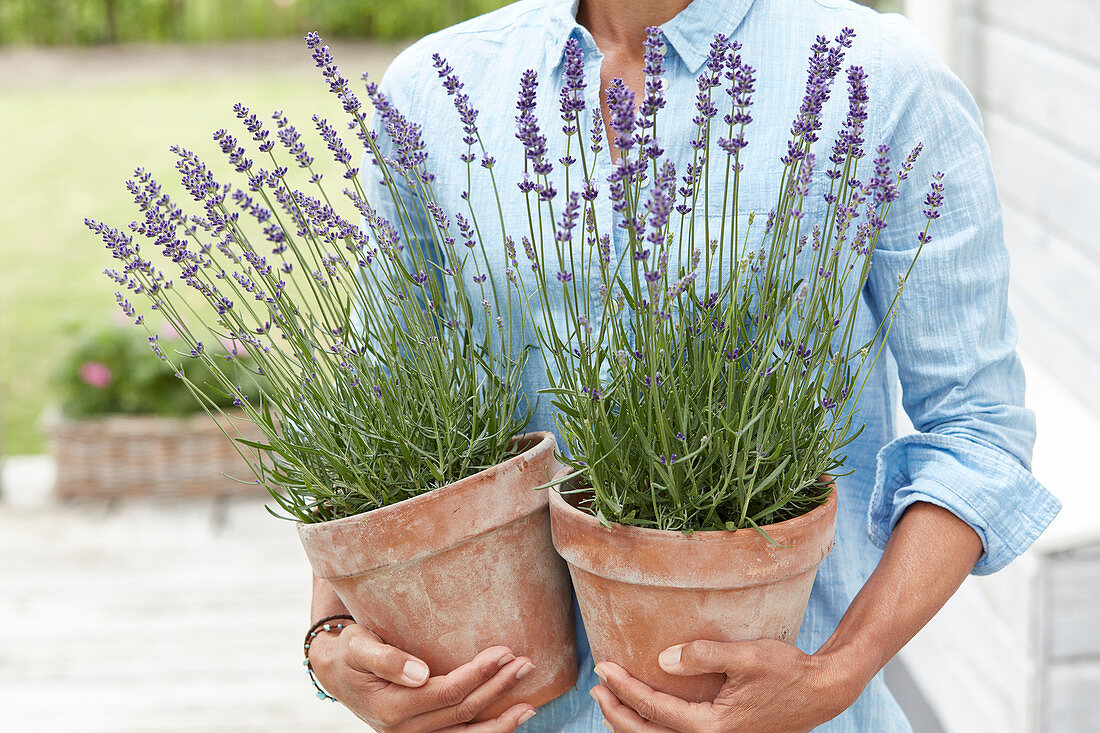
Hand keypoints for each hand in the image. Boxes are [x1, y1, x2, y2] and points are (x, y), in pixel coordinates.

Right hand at [310, 623, 538, 731]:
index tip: (504, 651)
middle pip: (462, 711)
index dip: (478, 673)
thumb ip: (386, 658)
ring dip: (500, 721)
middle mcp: (403, 731)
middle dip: (497, 688)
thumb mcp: (358, 646)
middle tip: (525, 665)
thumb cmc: (351, 652)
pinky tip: (509, 721)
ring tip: (529, 705)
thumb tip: (420, 673)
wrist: (336, 674)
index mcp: (391, 707)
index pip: (447, 692)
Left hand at [590, 638, 864, 732]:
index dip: (625, 687)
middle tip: (596, 688)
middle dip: (618, 713)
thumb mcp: (747, 655)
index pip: (655, 708)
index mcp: (714, 726)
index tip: (603, 667)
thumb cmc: (787, 670)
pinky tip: (646, 715)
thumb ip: (704, 655)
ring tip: (611, 703)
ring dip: (633, 725)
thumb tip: (663, 660)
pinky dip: (656, 730)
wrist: (821, 692)